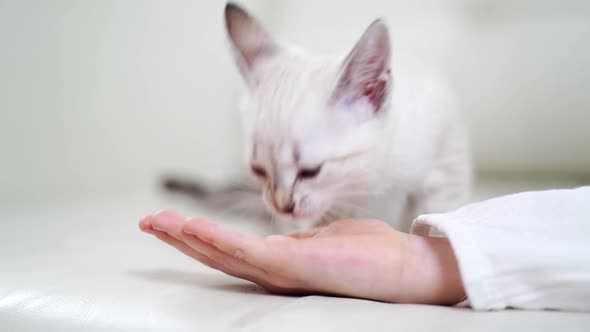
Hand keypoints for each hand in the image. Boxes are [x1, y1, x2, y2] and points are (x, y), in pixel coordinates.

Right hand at [139, 211, 464, 303]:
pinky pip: (244, 251)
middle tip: (146, 222)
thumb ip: (301, 238)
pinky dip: (214, 238)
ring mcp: (279, 270)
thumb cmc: (370, 251)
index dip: (198, 237)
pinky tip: (190, 226)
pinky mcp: (290, 264)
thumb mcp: (326, 238)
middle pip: (215, 254)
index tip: (172, 221)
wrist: (404, 266)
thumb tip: (286, 231)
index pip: (230, 250)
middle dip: (179, 238)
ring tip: (154, 223)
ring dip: (185, 238)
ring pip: (221, 254)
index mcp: (280, 262)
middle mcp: (273, 271)